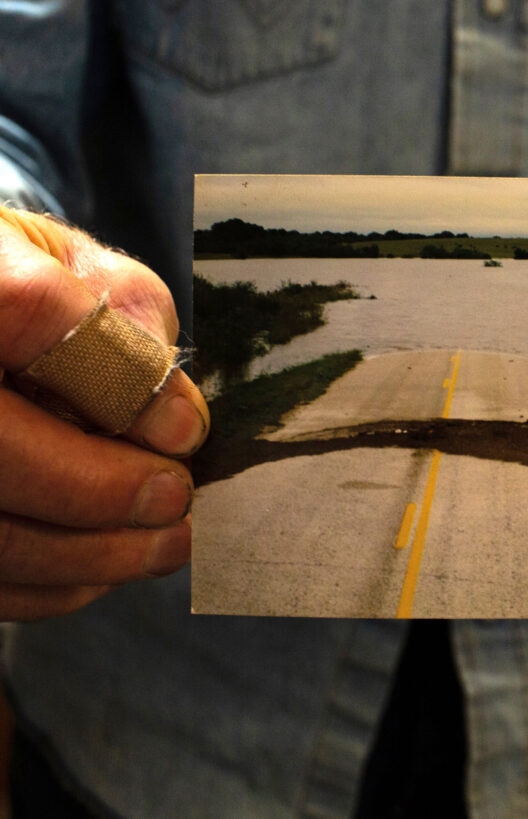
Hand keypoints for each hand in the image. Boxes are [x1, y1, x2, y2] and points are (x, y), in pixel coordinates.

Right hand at [0, 207, 208, 618]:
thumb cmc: (19, 286)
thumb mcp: (72, 263)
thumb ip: (128, 308)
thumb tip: (174, 406)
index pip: (28, 310)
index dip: (120, 382)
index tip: (187, 429)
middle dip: (101, 489)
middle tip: (175, 498)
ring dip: (88, 554)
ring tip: (166, 542)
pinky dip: (47, 585)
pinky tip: (103, 565)